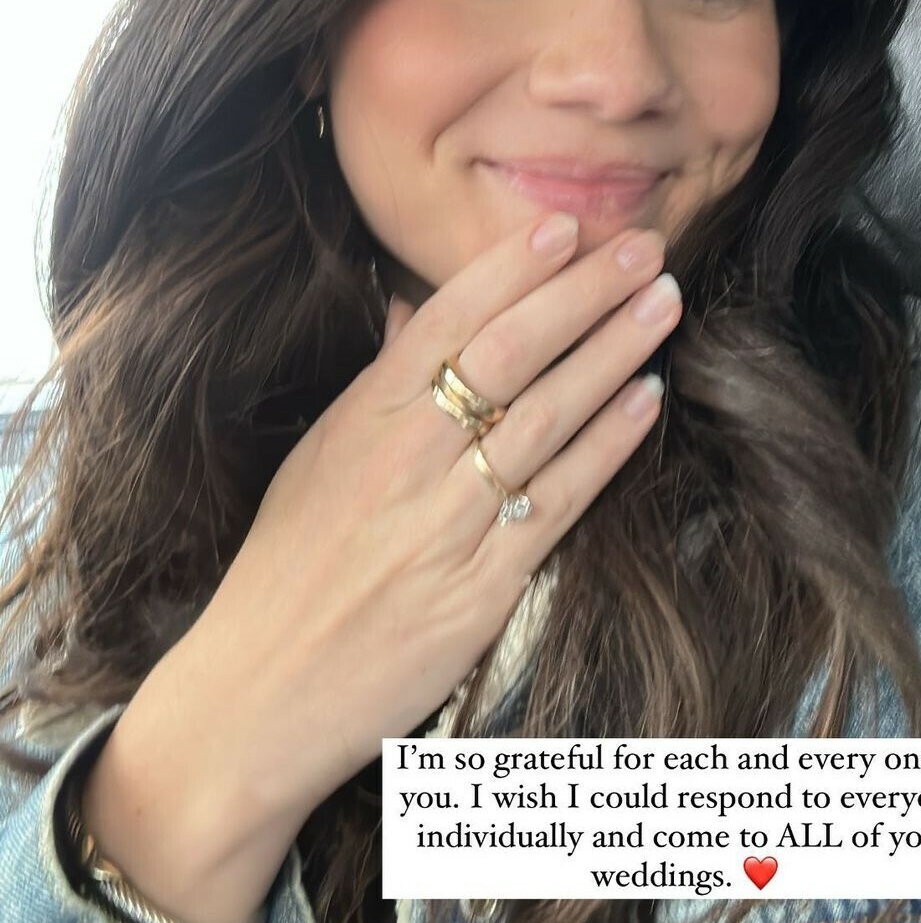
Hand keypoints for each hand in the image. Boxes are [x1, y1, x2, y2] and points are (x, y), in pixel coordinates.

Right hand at [169, 212, 681, 828]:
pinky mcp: (481, 589)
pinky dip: (607, 446)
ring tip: (662, 305)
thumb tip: (413, 306)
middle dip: (583, 293)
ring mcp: (446, 523)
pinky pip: (557, 502)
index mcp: (360, 419)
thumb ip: (376, 382)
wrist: (256, 694)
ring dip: (613, 353)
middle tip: (642, 249)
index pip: (447, 320)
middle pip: (508, 354)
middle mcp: (405, 459)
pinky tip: (646, 401)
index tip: (568, 227)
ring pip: (545, 417)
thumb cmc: (285, 571)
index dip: (513, 268)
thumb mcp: (317, 459)